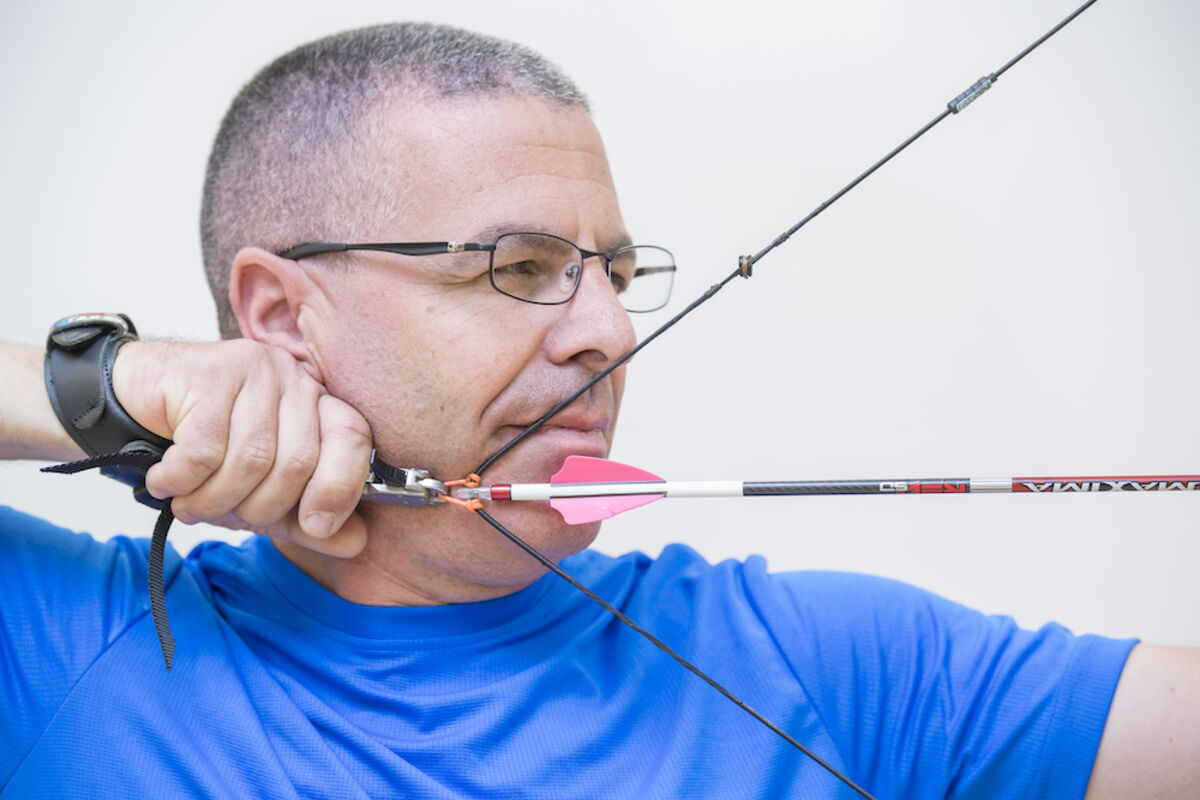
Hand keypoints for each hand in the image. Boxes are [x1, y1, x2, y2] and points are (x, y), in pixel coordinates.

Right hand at [112, 339, 371, 557]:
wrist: (127, 403)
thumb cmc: (200, 448)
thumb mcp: (260, 493)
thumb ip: (306, 520)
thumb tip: (355, 543)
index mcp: (315, 402)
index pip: (353, 437)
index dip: (339, 488)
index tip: (314, 525)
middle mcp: (291, 379)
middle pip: (297, 462)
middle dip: (260, 508)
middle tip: (226, 516)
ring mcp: (252, 370)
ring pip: (250, 460)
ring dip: (214, 500)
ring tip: (190, 503)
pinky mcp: (208, 373)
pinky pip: (204, 451)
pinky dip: (180, 481)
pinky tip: (165, 481)